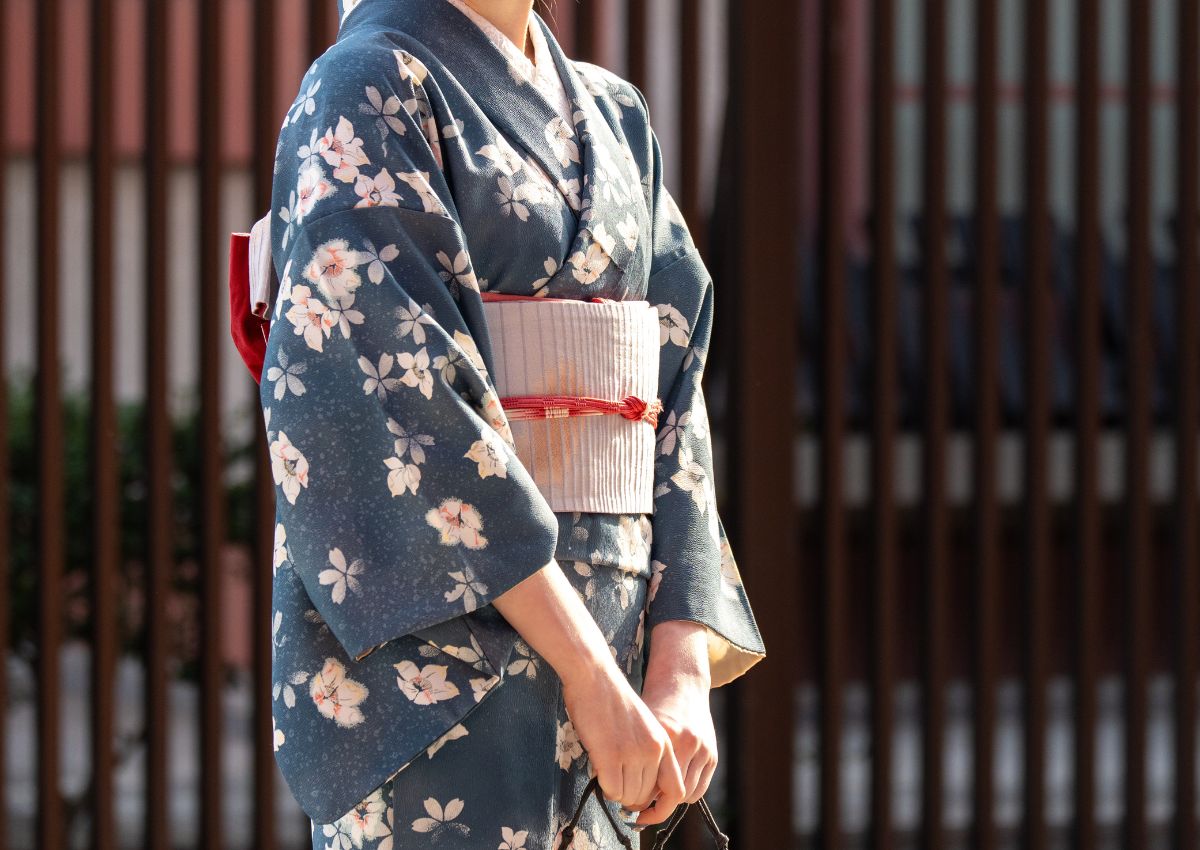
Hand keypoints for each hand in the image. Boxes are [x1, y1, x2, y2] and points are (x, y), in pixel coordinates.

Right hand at [561, 663, 685, 812]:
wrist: (595, 676)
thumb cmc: (612, 701)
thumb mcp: (643, 726)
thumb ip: (648, 752)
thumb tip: (642, 788)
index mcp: (665, 743)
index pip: (675, 790)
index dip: (661, 808)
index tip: (645, 813)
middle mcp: (654, 751)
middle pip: (647, 797)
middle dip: (631, 798)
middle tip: (616, 786)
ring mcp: (633, 754)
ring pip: (629, 797)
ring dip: (616, 792)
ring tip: (607, 773)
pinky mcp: (611, 756)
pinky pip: (612, 790)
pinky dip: (605, 788)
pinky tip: (599, 771)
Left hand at [632, 620, 715, 826]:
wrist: (682, 684)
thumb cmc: (653, 704)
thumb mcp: (637, 726)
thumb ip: (629, 753)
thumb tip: (615, 788)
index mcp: (664, 735)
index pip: (652, 785)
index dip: (639, 802)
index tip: (628, 808)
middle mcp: (686, 742)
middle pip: (670, 794)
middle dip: (653, 804)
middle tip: (638, 807)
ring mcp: (702, 749)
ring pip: (685, 795)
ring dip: (669, 800)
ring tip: (653, 798)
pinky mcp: (712, 754)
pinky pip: (698, 789)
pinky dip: (684, 793)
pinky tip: (669, 789)